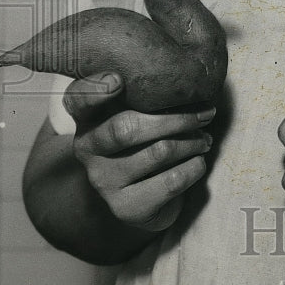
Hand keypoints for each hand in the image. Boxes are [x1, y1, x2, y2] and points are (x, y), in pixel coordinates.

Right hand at [64, 71, 214, 232]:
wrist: (142, 198)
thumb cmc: (146, 140)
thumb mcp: (139, 113)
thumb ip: (147, 94)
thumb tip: (189, 78)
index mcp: (87, 117)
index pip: (78, 99)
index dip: (94, 89)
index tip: (117, 80)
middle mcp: (87, 148)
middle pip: (127, 128)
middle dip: (177, 118)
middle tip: (206, 114)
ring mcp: (103, 180)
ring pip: (158, 152)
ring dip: (192, 142)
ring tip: (206, 139)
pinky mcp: (125, 207)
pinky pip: (171, 181)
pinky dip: (194, 167)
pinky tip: (199, 161)